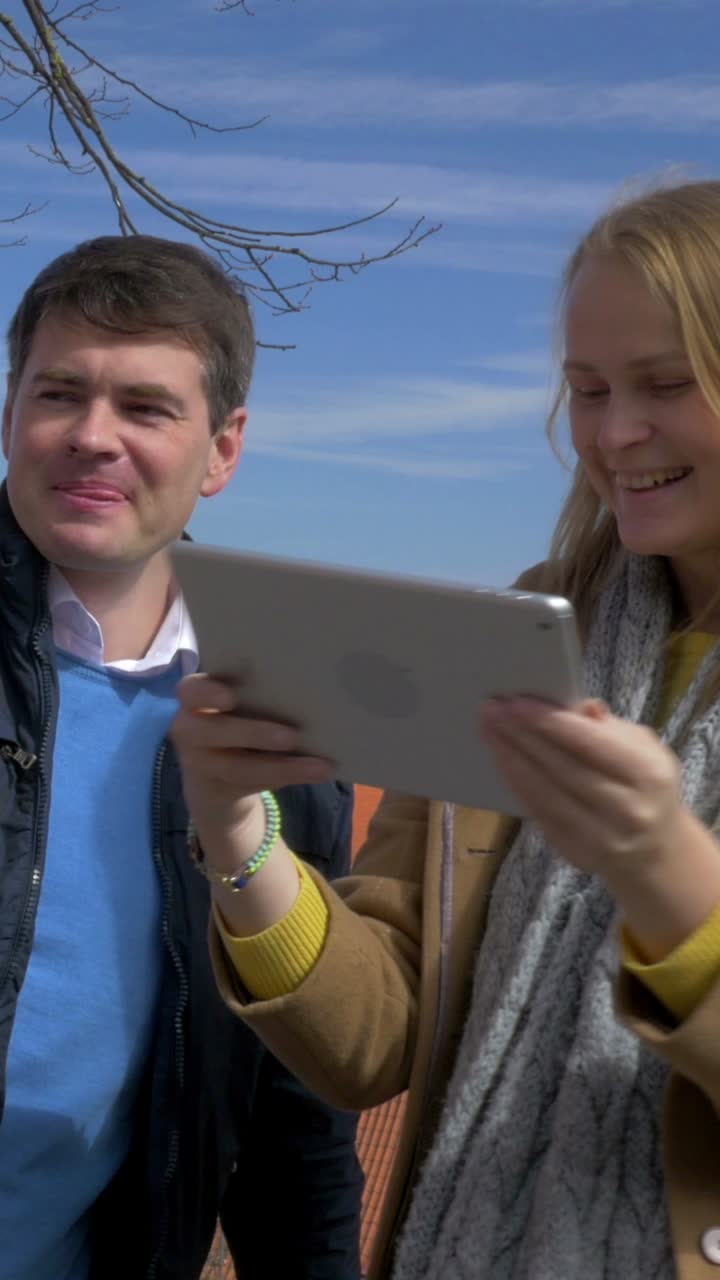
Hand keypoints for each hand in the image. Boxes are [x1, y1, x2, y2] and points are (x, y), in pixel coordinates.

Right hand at [171, 674, 333, 868]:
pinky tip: (316, 772)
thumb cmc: (238, 719)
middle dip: (253, 734)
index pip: (191, 690)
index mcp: (196, 698)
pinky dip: (286, 778)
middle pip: (212, 732)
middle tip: (292, 736)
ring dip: (282, 767)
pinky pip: (253, 785)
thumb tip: (312, 688)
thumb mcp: (242, 704)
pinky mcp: (218, 790)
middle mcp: (190, 730)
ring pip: (238, 768)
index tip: (231, 697)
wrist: (216, 776)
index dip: (207, 693)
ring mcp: (199, 763)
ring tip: (320, 766)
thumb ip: (261, 694)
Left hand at [481, 695, 719, 959]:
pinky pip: (539, 813)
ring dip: (511, 759)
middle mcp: (626, 809)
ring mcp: (601, 837)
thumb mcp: (643, 747)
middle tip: (491, 710)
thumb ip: (608, 727)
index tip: (515, 702)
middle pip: (562, 768)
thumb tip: (575, 705)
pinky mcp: (577, 854)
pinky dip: (517, 784)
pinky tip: (502, 760)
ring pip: (544, 793)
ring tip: (489, 731)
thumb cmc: (644, 784)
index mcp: (648, 774)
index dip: (550, 722)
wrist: (656, 848)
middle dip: (522, 736)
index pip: (591, 743)